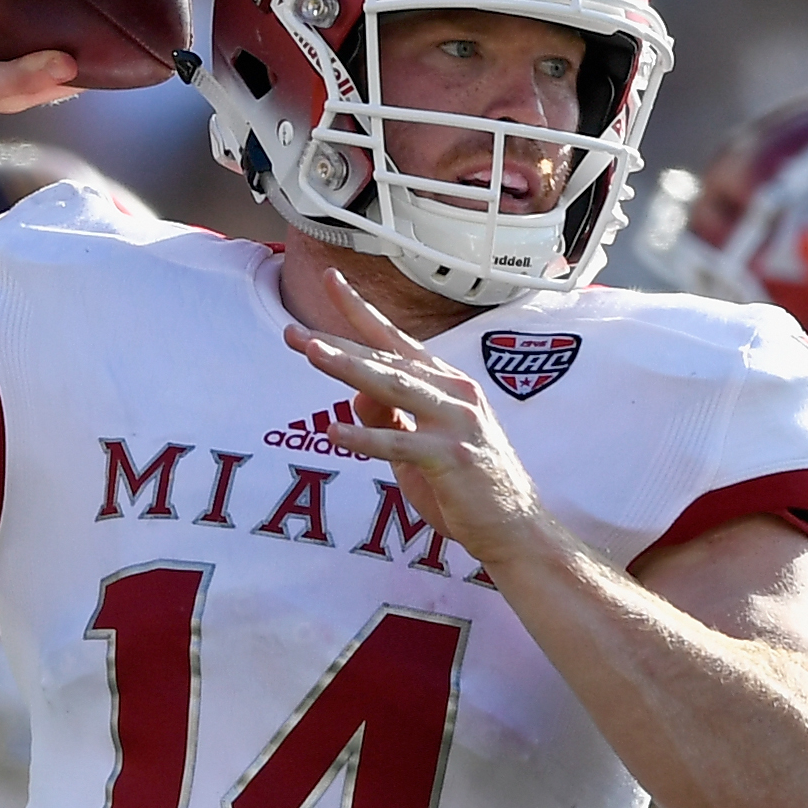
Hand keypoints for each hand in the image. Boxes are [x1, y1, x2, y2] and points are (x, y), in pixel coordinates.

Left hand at [282, 276, 546, 565]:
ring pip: (393, 386)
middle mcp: (453, 392)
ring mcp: (455, 422)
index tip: (330, 281)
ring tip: (312, 353)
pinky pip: (401, 444)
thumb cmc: (466, 487)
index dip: (360, 311)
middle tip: (294, 332)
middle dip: (337, 342)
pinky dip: (366, 439)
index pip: (395, 340)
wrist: (514, 527)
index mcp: (445, 384)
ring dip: (350, 368)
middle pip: (385, 358)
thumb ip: (387, 417)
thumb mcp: (417, 447)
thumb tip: (353, 393)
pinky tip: (335, 436)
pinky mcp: (452, 456)